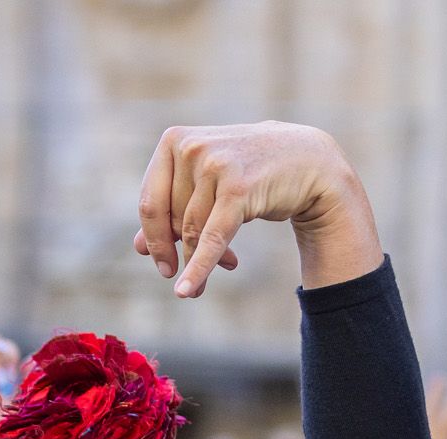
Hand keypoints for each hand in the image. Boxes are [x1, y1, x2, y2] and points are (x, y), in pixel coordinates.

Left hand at [134, 121, 375, 296]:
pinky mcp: (238, 187)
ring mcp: (215, 165)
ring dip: (199, 260)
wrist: (308, 160)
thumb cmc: (250, 172)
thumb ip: (172, 209)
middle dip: (179, 253)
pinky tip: (189, 290)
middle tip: (184, 277)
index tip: (161, 266)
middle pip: (171, 220)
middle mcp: (192, 147)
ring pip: (192, 231)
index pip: (150, 202)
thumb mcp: (206, 184)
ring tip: (225, 268)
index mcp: (174, 140)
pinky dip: (199, 268)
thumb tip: (138, 248)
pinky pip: (212, 237)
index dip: (152, 239)